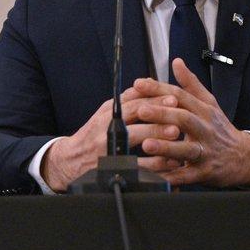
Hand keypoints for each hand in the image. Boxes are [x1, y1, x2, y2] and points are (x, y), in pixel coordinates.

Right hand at [42, 86, 182, 191]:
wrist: (70, 160)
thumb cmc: (91, 135)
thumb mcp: (104, 113)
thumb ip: (126, 100)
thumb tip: (146, 84)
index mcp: (107, 114)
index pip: (132, 104)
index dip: (153, 101)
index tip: (172, 98)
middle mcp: (107, 129)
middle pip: (135, 122)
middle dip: (159, 120)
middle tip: (178, 119)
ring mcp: (110, 148)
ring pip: (137, 143)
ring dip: (159, 141)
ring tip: (176, 139)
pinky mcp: (114, 166)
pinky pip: (139, 165)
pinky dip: (156, 164)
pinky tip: (169, 161)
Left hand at [132, 58, 249, 187]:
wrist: (244, 158)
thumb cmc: (219, 129)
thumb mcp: (209, 104)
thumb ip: (190, 84)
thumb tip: (176, 62)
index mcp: (203, 110)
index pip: (180, 96)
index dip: (159, 89)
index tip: (138, 84)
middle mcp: (205, 129)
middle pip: (184, 119)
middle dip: (162, 114)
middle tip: (140, 110)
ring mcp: (206, 151)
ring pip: (187, 148)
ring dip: (166, 147)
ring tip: (146, 145)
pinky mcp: (204, 172)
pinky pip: (186, 175)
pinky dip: (171, 176)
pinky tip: (154, 174)